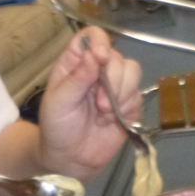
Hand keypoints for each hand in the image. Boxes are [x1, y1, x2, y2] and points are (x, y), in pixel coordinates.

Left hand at [37, 26, 141, 178]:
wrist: (70, 159)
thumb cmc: (57, 126)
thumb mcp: (59, 101)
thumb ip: (77, 78)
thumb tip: (95, 55)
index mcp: (75, 62)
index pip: (91, 36)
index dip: (100, 41)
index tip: (101, 58)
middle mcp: (97, 69)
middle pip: (116, 56)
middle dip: (112, 79)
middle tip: (98, 103)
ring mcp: (114, 85)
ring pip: (132, 71)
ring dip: (120, 93)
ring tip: (104, 113)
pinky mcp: (128, 103)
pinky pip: (137, 94)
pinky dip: (126, 107)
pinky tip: (112, 120)